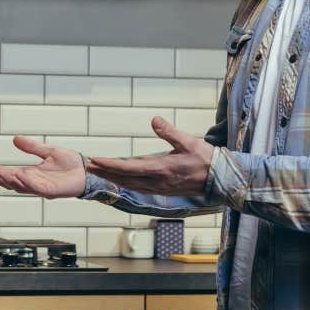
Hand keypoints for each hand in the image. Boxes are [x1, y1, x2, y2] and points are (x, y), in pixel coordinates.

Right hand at [0, 136, 86, 198]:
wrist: (87, 171)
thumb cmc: (70, 163)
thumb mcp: (48, 151)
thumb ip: (32, 147)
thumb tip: (15, 139)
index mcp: (32, 174)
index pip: (10, 173)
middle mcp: (34, 182)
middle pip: (12, 183)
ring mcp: (42, 188)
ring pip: (21, 187)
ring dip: (9, 180)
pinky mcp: (52, 191)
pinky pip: (37, 188)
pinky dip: (28, 182)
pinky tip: (19, 175)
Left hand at [85, 117, 213, 195]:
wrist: (221, 179)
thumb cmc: (206, 159)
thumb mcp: (188, 141)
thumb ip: (169, 132)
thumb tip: (154, 119)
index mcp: (161, 169)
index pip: (128, 168)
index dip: (110, 164)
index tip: (95, 160)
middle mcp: (157, 182)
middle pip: (124, 179)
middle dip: (105, 173)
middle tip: (89, 167)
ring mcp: (160, 188)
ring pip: (131, 185)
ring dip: (114, 179)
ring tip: (100, 172)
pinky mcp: (164, 190)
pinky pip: (140, 188)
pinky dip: (126, 183)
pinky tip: (121, 180)